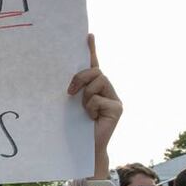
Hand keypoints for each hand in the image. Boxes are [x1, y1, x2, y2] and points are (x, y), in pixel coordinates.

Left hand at [68, 34, 122, 158]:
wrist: (84, 149)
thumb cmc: (74, 127)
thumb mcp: (71, 104)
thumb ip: (74, 89)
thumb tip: (67, 80)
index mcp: (95, 88)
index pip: (93, 66)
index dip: (91, 50)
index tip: (88, 36)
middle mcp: (107, 90)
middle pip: (95, 72)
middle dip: (80, 78)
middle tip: (70, 93)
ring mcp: (114, 99)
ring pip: (98, 83)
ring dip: (86, 97)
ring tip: (85, 112)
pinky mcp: (118, 108)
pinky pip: (99, 99)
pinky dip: (91, 108)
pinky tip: (92, 119)